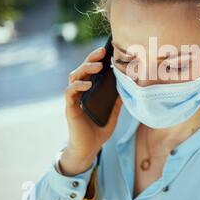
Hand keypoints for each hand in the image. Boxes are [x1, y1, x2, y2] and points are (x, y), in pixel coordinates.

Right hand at [61, 47, 121, 175]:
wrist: (89, 149)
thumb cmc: (99, 130)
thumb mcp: (113, 113)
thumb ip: (118, 101)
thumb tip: (130, 88)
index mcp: (90, 90)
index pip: (91, 70)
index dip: (97, 59)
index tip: (108, 51)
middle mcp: (80, 92)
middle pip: (82, 69)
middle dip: (91, 58)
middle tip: (102, 52)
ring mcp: (74, 99)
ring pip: (74, 77)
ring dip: (85, 69)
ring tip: (98, 67)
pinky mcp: (70, 108)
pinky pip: (70, 92)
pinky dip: (78, 86)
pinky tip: (87, 84)